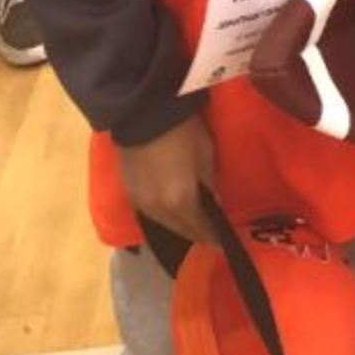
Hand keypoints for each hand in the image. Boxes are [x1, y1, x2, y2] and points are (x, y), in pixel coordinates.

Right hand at [118, 115, 218, 244]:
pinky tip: (173, 210)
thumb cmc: (183, 129)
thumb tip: (215, 204)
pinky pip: (150, 213)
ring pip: (164, 224)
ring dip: (180, 225)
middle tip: (211, 235)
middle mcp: (158, 210)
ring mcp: (140, 203)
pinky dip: (164, 215)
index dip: (214, 237)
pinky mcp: (128, 193)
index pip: (200, 229)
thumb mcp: (206, 152)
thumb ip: (210, 183)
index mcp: (180, 201)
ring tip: (194, 223)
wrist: (143, 111)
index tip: (225, 243)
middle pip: (181, 230)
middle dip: (197, 233)